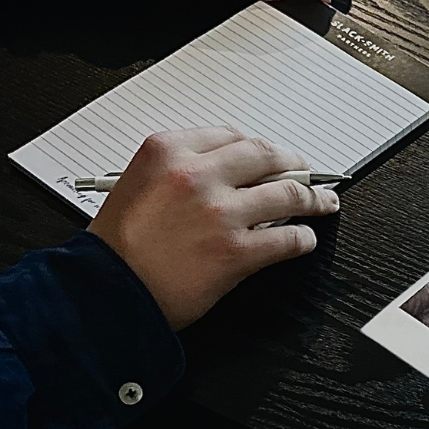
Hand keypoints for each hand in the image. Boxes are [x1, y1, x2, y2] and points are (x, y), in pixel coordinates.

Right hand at [89, 126, 339, 329]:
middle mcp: (196, 174)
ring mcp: (220, 212)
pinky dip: (303, 238)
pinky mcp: (236, 251)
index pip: (231, 136)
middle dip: (292, 163)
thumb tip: (229, 173)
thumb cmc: (116, 247)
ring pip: (286, 192)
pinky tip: (304, 239)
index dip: (258, 147)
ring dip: (312, 198)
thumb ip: (180, 170)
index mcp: (169, 150)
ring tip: (323, 202)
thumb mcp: (137, 184)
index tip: (270, 155)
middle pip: (265, 156)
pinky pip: (287, 239)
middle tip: (306, 172)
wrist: (106, 292)